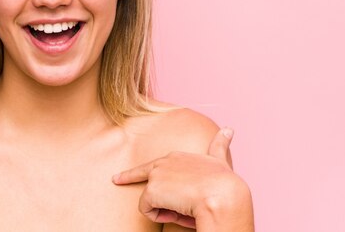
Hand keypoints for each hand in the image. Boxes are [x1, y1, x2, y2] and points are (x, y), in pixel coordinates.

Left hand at [112, 128, 253, 230]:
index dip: (131, 174)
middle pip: (144, 183)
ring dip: (166, 210)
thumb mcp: (220, 161)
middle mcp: (162, 163)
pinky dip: (160, 217)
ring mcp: (156, 175)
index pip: (151, 166)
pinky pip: (148, 212)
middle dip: (151, 198)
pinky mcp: (151, 190)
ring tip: (186, 209)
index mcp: (176, 157)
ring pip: (151, 202)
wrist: (223, 194)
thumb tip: (229, 128)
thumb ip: (220, 145)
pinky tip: (179, 213)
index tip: (115, 179)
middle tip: (165, 206)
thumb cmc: (224, 182)